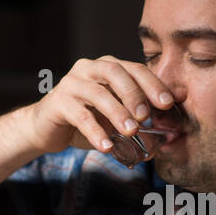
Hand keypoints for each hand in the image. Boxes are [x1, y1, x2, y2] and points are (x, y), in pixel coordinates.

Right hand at [22, 55, 174, 155]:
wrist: (47, 128)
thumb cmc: (87, 120)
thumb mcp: (115, 117)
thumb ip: (136, 119)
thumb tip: (166, 134)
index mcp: (108, 67)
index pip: (134, 69)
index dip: (152, 84)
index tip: (168, 103)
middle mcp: (89, 69)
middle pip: (115, 72)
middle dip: (134, 93)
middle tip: (146, 116)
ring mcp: (71, 83)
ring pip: (98, 93)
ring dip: (117, 113)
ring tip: (131, 133)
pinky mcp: (57, 101)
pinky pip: (79, 115)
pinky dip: (95, 132)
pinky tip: (106, 147)